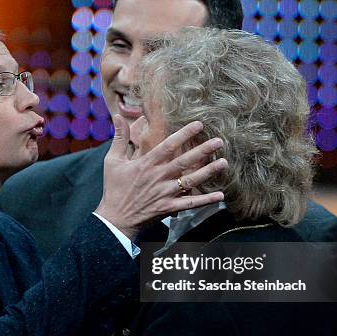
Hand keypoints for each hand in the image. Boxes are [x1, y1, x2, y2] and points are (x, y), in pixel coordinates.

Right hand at [95, 115, 227, 240]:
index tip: (199, 124)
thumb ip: (119, 138)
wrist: (115, 218)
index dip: (184, 134)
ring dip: (208, 172)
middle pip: (184, 161)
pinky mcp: (168, 208)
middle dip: (202, 150)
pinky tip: (220, 196)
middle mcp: (158, 177)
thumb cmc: (114, 188)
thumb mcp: (112, 161)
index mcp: (146, 164)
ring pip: (191, 181)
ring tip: (224, 162)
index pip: (168, 145)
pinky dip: (205, 200)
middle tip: (219, 141)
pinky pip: (190, 204)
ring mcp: (165, 193)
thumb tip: (118, 116)